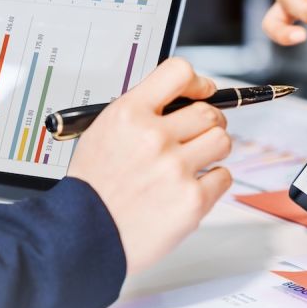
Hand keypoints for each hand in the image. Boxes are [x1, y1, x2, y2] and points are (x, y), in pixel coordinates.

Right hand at [67, 58, 232, 273]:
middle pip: (209, 112)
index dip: (198, 82)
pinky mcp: (191, 200)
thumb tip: (184, 99)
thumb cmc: (94, 188)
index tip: (203, 91)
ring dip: (214, 150)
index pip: (179, 72)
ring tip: (195, 162)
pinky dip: (213, 182)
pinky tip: (190, 187)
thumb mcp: (104, 132)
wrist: (82, 235)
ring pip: (222, 141)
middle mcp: (153, 137)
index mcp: (129, 114)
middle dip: (210, 122)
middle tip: (200, 134)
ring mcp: (175, 169)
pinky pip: (224, 176)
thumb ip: (142, 112)